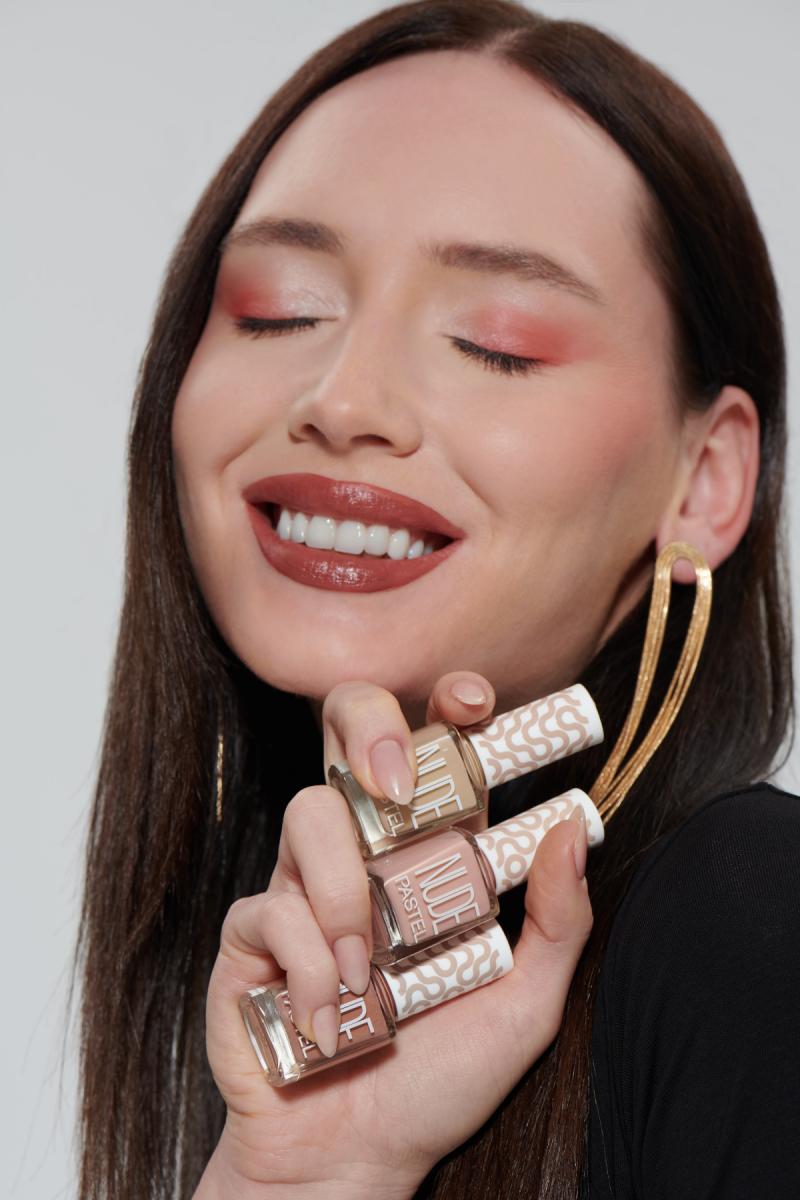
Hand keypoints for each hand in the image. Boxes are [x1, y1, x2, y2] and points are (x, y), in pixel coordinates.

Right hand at [197, 675, 591, 1199]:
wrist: (352, 1161)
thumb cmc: (439, 1084)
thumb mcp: (525, 1005)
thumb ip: (559, 922)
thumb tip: (574, 828)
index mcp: (429, 857)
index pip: (433, 753)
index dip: (446, 707)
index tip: (472, 703)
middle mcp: (365, 855)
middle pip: (346, 734)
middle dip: (367, 728)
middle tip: (395, 785)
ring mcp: (304, 888)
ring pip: (307, 814)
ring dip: (343, 890)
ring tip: (370, 971)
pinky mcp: (251, 935)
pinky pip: (269, 910)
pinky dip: (308, 965)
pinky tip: (330, 1020)